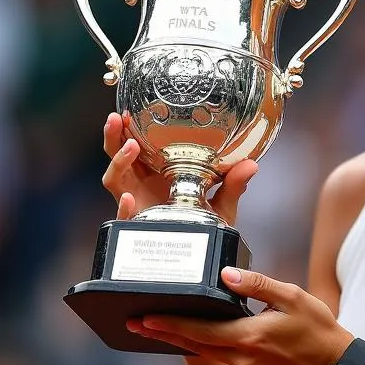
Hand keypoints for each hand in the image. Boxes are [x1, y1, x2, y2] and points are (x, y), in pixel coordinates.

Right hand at [101, 112, 257, 225]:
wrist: (201, 255)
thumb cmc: (206, 224)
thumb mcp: (222, 203)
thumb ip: (233, 185)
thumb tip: (251, 165)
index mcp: (157, 174)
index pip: (138, 147)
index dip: (130, 129)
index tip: (131, 110)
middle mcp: (142, 186)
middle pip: (118, 158)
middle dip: (113, 137)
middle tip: (118, 117)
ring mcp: (137, 205)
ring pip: (114, 180)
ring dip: (118, 161)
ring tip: (130, 145)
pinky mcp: (138, 227)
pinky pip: (123, 218)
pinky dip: (123, 209)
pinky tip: (129, 200)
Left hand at [126, 267, 353, 364]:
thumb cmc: (320, 329)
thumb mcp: (293, 298)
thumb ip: (257, 285)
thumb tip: (225, 275)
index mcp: (250, 338)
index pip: (199, 331)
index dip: (169, 324)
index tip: (142, 318)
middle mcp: (243, 360)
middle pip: (194, 345)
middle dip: (164, 333)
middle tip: (134, 323)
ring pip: (208, 353)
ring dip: (185, 340)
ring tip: (160, 327)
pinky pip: (224, 359)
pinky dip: (210, 346)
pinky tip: (204, 335)